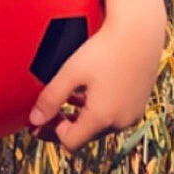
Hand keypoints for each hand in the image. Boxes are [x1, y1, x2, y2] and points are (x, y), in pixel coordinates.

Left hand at [27, 15, 164, 153]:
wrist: (140, 32)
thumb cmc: (104, 49)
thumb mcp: (71, 73)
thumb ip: (50, 99)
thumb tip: (33, 120)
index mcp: (101, 118)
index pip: (70, 142)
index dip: (51, 132)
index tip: (41, 118)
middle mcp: (120, 122)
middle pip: (85, 136)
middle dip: (65, 126)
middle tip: (48, 112)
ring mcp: (132, 115)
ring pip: (100, 126)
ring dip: (81, 118)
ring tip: (66, 99)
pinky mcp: (139, 105)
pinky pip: (114, 116)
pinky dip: (98, 110)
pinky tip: (88, 93)